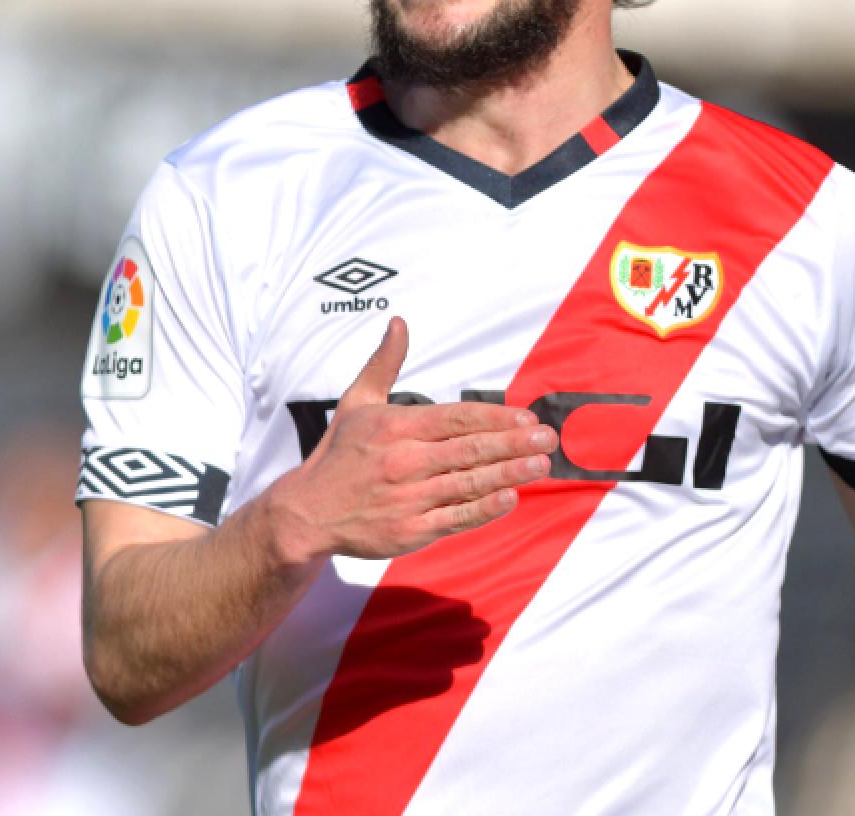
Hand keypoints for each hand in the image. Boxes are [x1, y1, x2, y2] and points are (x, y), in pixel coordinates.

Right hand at [258, 317, 555, 565]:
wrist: (307, 512)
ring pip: (468, 483)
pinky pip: (456, 517)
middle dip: (513, 443)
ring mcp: (408, 497)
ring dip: (509, 473)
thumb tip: (398, 323)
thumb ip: (384, 363)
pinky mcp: (410, 530)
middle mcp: (403, 460)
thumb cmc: (339, 454)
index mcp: (394, 426)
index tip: (525, 417)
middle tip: (547, 437)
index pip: (455, 418)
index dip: (494, 417)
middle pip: (469, 449)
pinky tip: (510, 498)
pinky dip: (484, 508)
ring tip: (540, 464)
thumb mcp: (357, 402)